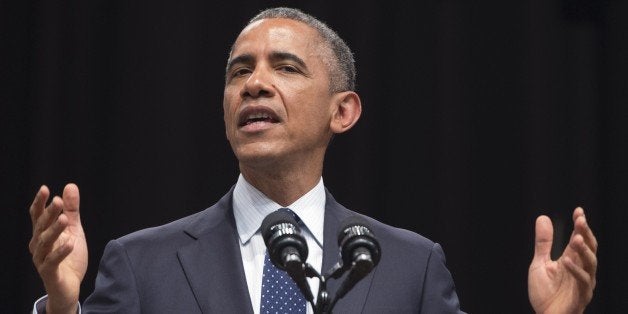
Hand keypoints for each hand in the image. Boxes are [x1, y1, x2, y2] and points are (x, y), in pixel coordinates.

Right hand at [29, 184, 87, 313]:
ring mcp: (42, 260)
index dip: (40, 203)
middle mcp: (38, 246)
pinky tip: (69, 243)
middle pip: (41, 227)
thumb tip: (69, 186)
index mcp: (43, 234)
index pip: (38, 216)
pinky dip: (60, 252)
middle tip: (57, 201)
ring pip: (45, 243)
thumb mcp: (73, 230)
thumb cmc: (69, 257)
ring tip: (63, 219)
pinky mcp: (49, 273)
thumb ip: (71, 210)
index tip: (45, 189)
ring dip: (54, 230)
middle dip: (48, 213)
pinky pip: (52, 262)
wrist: (70, 286)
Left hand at [528, 207, 596, 313]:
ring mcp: (583, 282)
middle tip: (581, 220)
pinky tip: (566, 260)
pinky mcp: (581, 295)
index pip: (579, 239)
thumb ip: (543, 243)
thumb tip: (543, 218)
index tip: (578, 211)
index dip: (580, 225)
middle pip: (589, 248)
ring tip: (577, 238)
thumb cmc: (545, 293)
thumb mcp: (540, 263)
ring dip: (584, 250)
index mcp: (572, 260)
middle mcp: (581, 269)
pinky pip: (582, 281)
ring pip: (590, 263)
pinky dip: (575, 270)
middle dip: (586, 233)